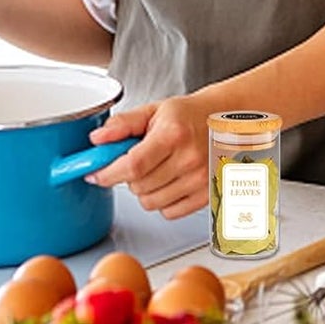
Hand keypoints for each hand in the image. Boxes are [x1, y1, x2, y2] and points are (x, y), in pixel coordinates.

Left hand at [87, 96, 208, 217]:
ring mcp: (200, 179)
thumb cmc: (189, 115)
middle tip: (141, 160)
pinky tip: (171, 181)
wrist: (227, 121)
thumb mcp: (155, 111)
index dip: (108, 173)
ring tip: (158, 169)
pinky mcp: (208, 195)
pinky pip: (170, 212)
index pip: (132, 165)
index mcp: (173, 134)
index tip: (97, 174)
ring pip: (151, 203)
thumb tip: (97, 139)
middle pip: (138, 187)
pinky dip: (164, 201)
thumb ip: (123, 124)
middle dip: (130, 177)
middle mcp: (189, 158)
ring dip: (146, 190)